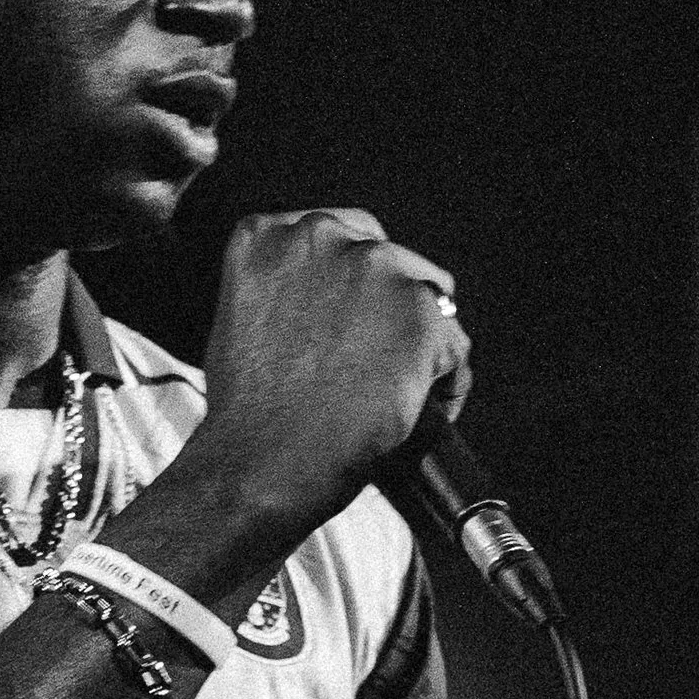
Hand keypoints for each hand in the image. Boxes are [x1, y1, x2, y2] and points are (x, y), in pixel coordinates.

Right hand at [184, 208, 470, 555]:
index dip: (354, 284)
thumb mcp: (243, 318)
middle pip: (390, 259)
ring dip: (422, 340)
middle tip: (376, 358)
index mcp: (268, 234)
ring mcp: (374, 270)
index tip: (355, 318)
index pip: (340, 236)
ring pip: (429, 299)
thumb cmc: (247, 411)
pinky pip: (456, 344)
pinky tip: (418, 406)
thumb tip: (334, 299)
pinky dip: (447, 380)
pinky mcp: (420, 313)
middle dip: (391, 306)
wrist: (260, 463)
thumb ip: (286, 285)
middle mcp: (322, 237)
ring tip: (399, 388)